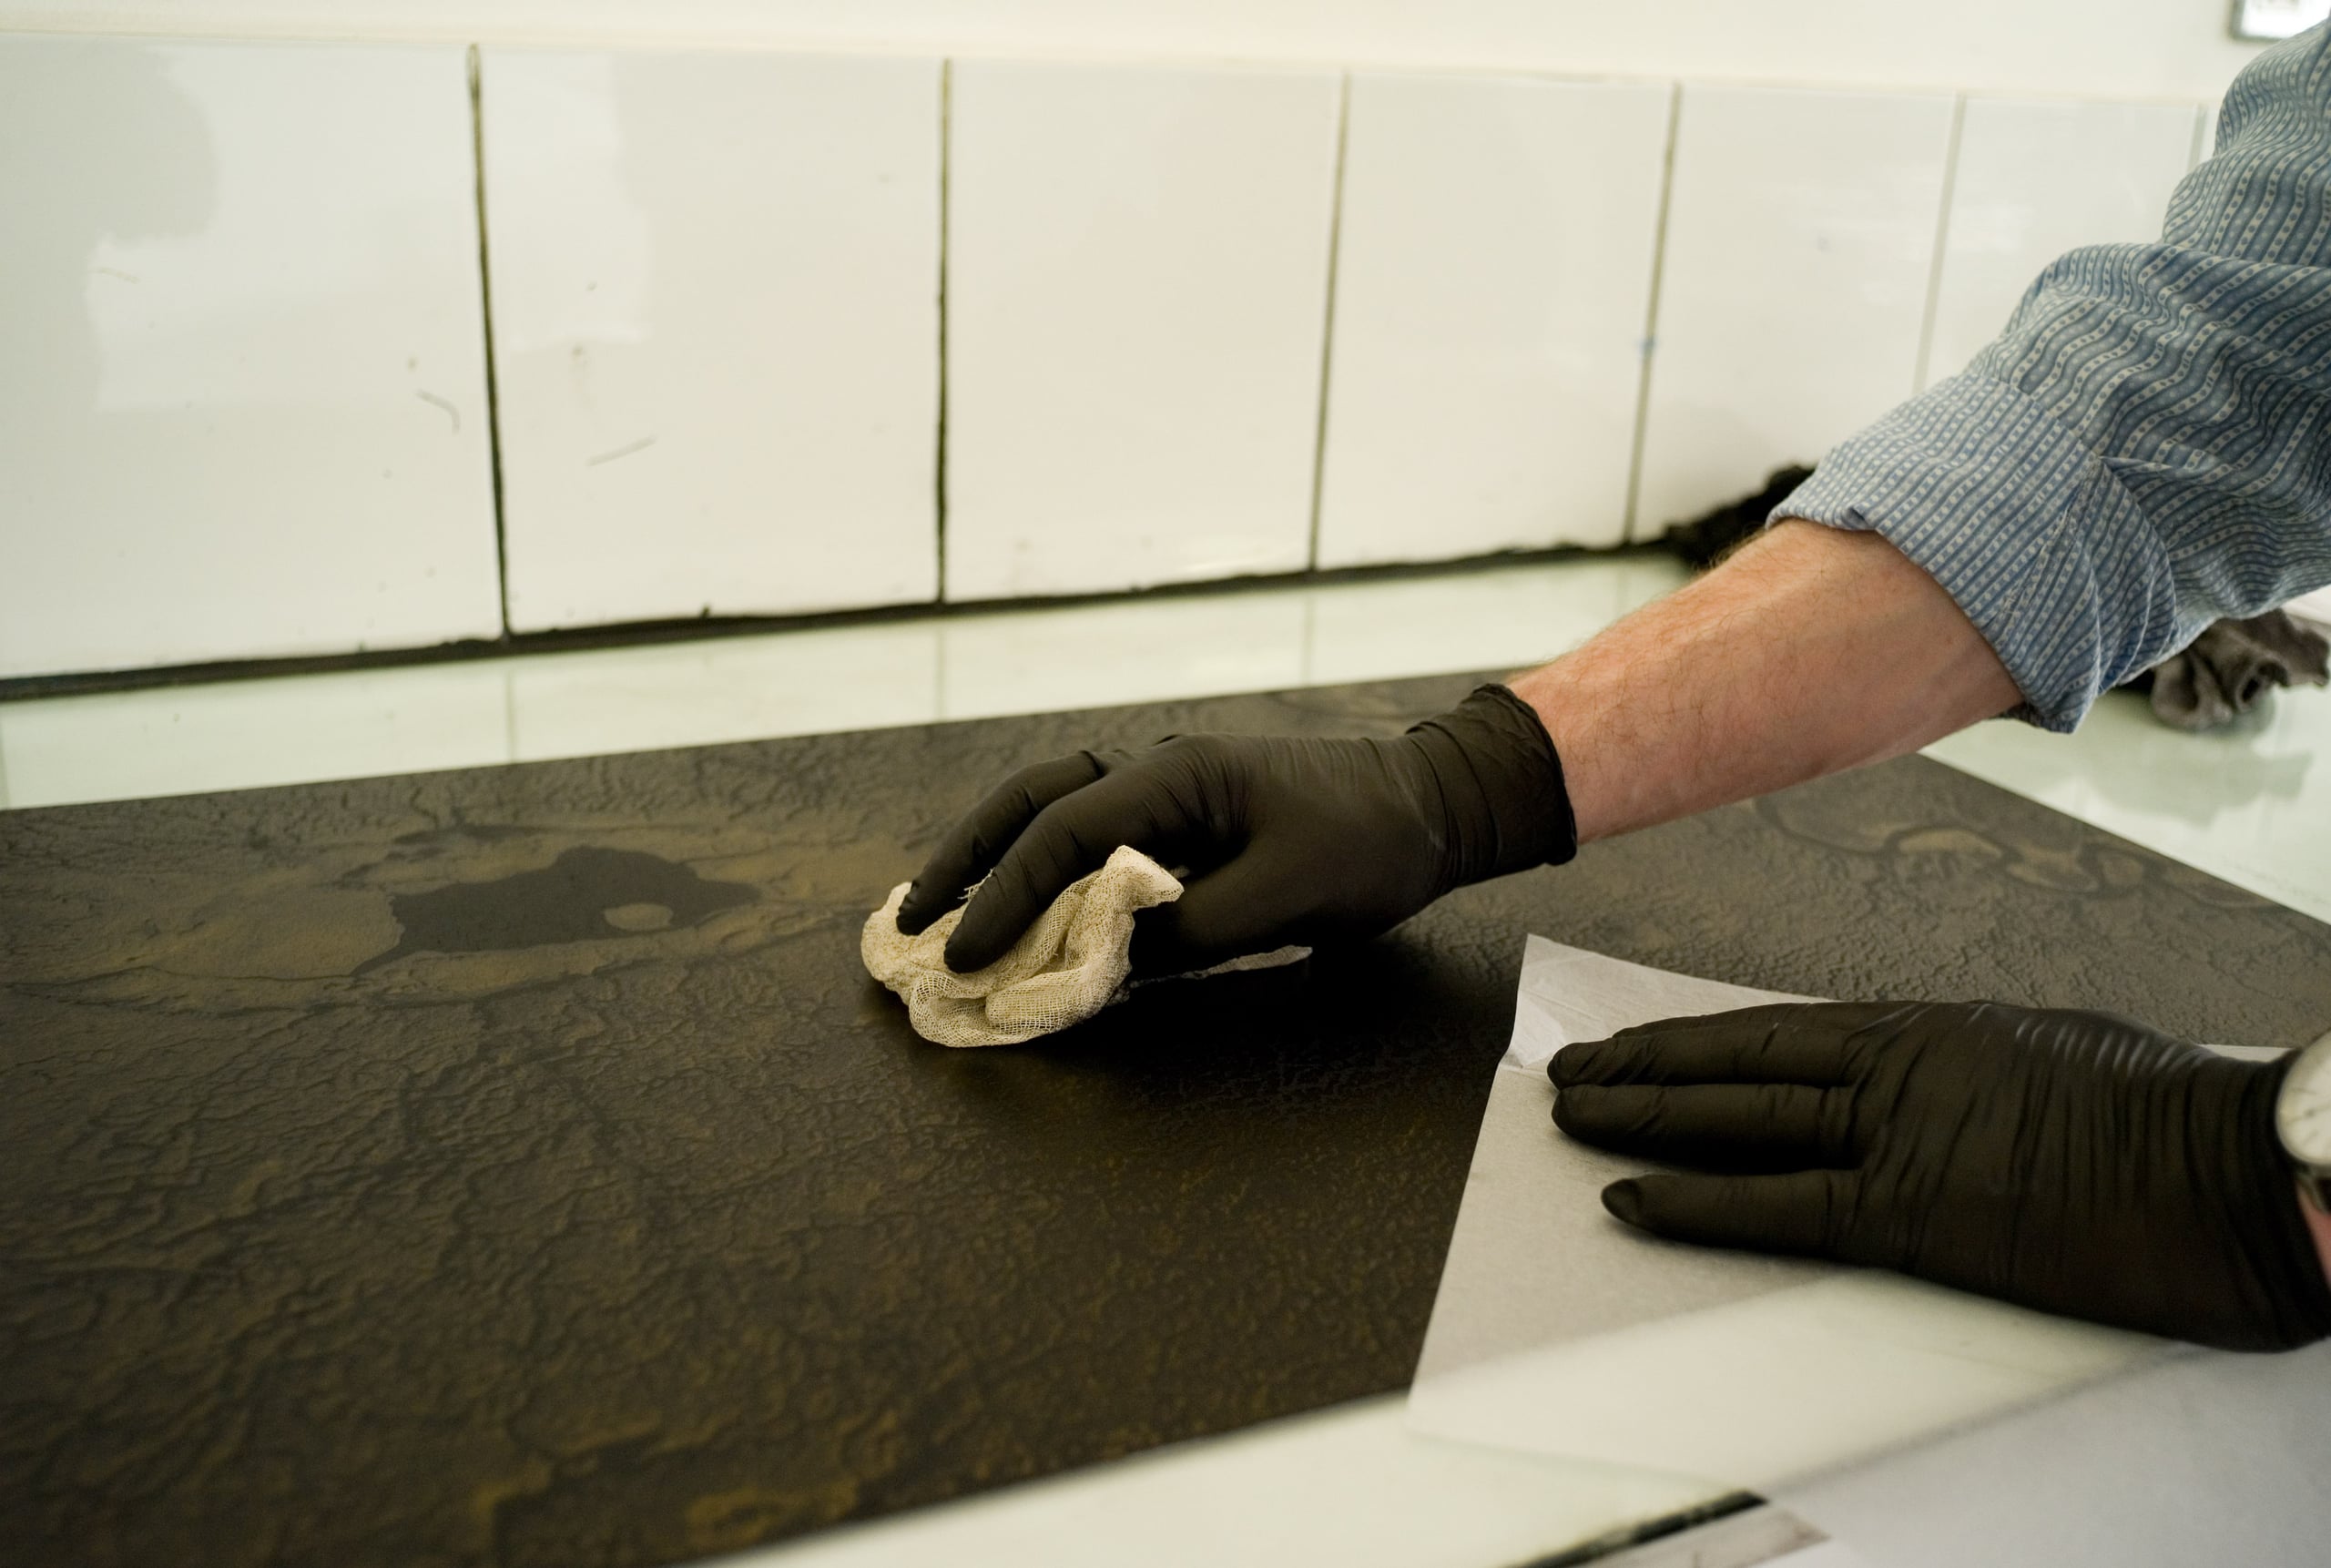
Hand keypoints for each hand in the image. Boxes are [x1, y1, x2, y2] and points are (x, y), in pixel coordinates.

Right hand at [896, 685, 1574, 976]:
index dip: (1006, 898)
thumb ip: (1192, 926)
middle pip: (1032, 803)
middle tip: (909, 923)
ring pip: (1053, 812)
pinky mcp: (1182, 819)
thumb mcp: (1287, 894)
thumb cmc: (1371, 843)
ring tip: (940, 911)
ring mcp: (1166, 790)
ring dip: (994, 859)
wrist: (1433, 806)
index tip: (966, 956)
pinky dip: (1044, 869)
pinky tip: (1022, 907)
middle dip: (966, 862)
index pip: (1064, 835)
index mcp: (1176, 774)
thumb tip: (1108, 958)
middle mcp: (1156, 769)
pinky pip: (1093, 837)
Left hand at [1550, 1001, 2330, 1350]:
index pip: (1777, 1030)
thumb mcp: (2053, 1051)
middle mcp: (1897, 1068)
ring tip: (1571, 1119)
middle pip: (1738, 1066)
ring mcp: (1899, 1136)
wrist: (2227, 1167)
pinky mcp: (1913, 1212)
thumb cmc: (2164, 1113)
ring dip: (1644, 1123)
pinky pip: (1780, 1205)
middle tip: (1568, 1076)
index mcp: (1931, 1028)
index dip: (1692, 1042)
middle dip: (1643, 1073)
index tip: (1632, 1047)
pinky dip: (1699, 1204)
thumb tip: (1942, 1084)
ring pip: (1739, 1121)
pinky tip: (1634, 1199)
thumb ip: (1974, 1067)